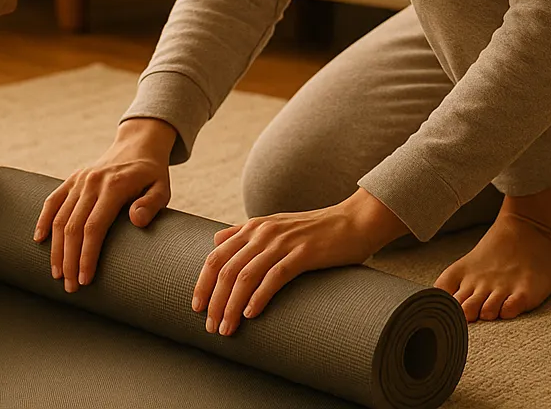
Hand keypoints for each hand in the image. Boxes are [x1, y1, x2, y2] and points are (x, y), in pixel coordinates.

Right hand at [32, 119, 176, 291]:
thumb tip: (137, 220)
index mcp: (114, 186)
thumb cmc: (152, 174)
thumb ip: (152, 204)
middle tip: (70, 287)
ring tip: (57, 274)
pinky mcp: (72, 179)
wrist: (138, 145)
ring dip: (56, 249)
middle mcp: (93, 182)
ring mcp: (80, 180)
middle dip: (69, 260)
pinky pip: (52, 201)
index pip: (94, 227)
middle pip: (73, 227)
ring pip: (59, 218)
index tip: (85, 279)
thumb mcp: (162, 187)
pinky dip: (43, 220)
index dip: (87, 255)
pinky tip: (39, 241)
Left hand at [193, 187, 409, 336]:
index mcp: (254, 227)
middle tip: (210, 327)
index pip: (216, 256)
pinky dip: (259, 297)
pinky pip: (274, 277)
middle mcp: (263, 233)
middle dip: (214, 301)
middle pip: (226, 269)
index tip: (197, 307)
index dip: (203, 283)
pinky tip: (251, 314)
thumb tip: (216, 240)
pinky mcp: (303, 254)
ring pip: (245, 276)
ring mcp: (283, 243)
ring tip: (226, 329)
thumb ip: (245, 232)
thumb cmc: (315, 230)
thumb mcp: (275, 225)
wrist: (354, 222)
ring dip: (232, 306)